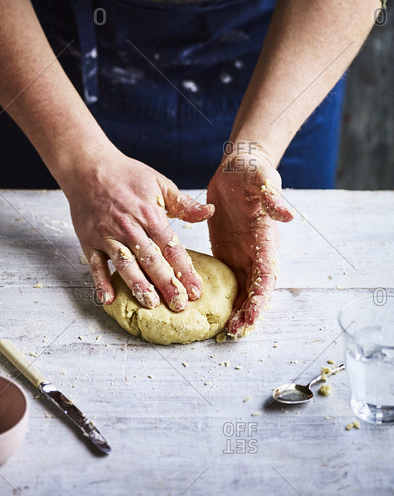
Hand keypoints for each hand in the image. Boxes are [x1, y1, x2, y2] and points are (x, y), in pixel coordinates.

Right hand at [62, 144, 214, 310]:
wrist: (88, 166)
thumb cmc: (126, 175)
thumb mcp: (159, 183)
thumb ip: (183, 203)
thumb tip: (210, 211)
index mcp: (149, 214)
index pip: (171, 247)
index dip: (184, 270)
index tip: (196, 290)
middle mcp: (129, 226)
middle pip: (151, 259)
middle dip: (166, 284)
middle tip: (179, 305)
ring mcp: (107, 235)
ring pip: (125, 264)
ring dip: (138, 285)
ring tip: (151, 304)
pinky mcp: (88, 240)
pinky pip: (95, 264)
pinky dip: (100, 282)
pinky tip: (109, 300)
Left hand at [206, 143, 293, 336]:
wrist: (238, 166)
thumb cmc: (251, 171)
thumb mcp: (261, 179)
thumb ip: (272, 197)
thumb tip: (287, 215)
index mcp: (265, 238)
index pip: (266, 275)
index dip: (260, 298)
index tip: (251, 317)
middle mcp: (256, 250)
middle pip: (255, 288)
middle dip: (247, 311)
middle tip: (234, 332)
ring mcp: (242, 252)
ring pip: (242, 287)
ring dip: (236, 308)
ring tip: (225, 330)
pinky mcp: (227, 250)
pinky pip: (226, 277)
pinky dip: (223, 295)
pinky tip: (210, 308)